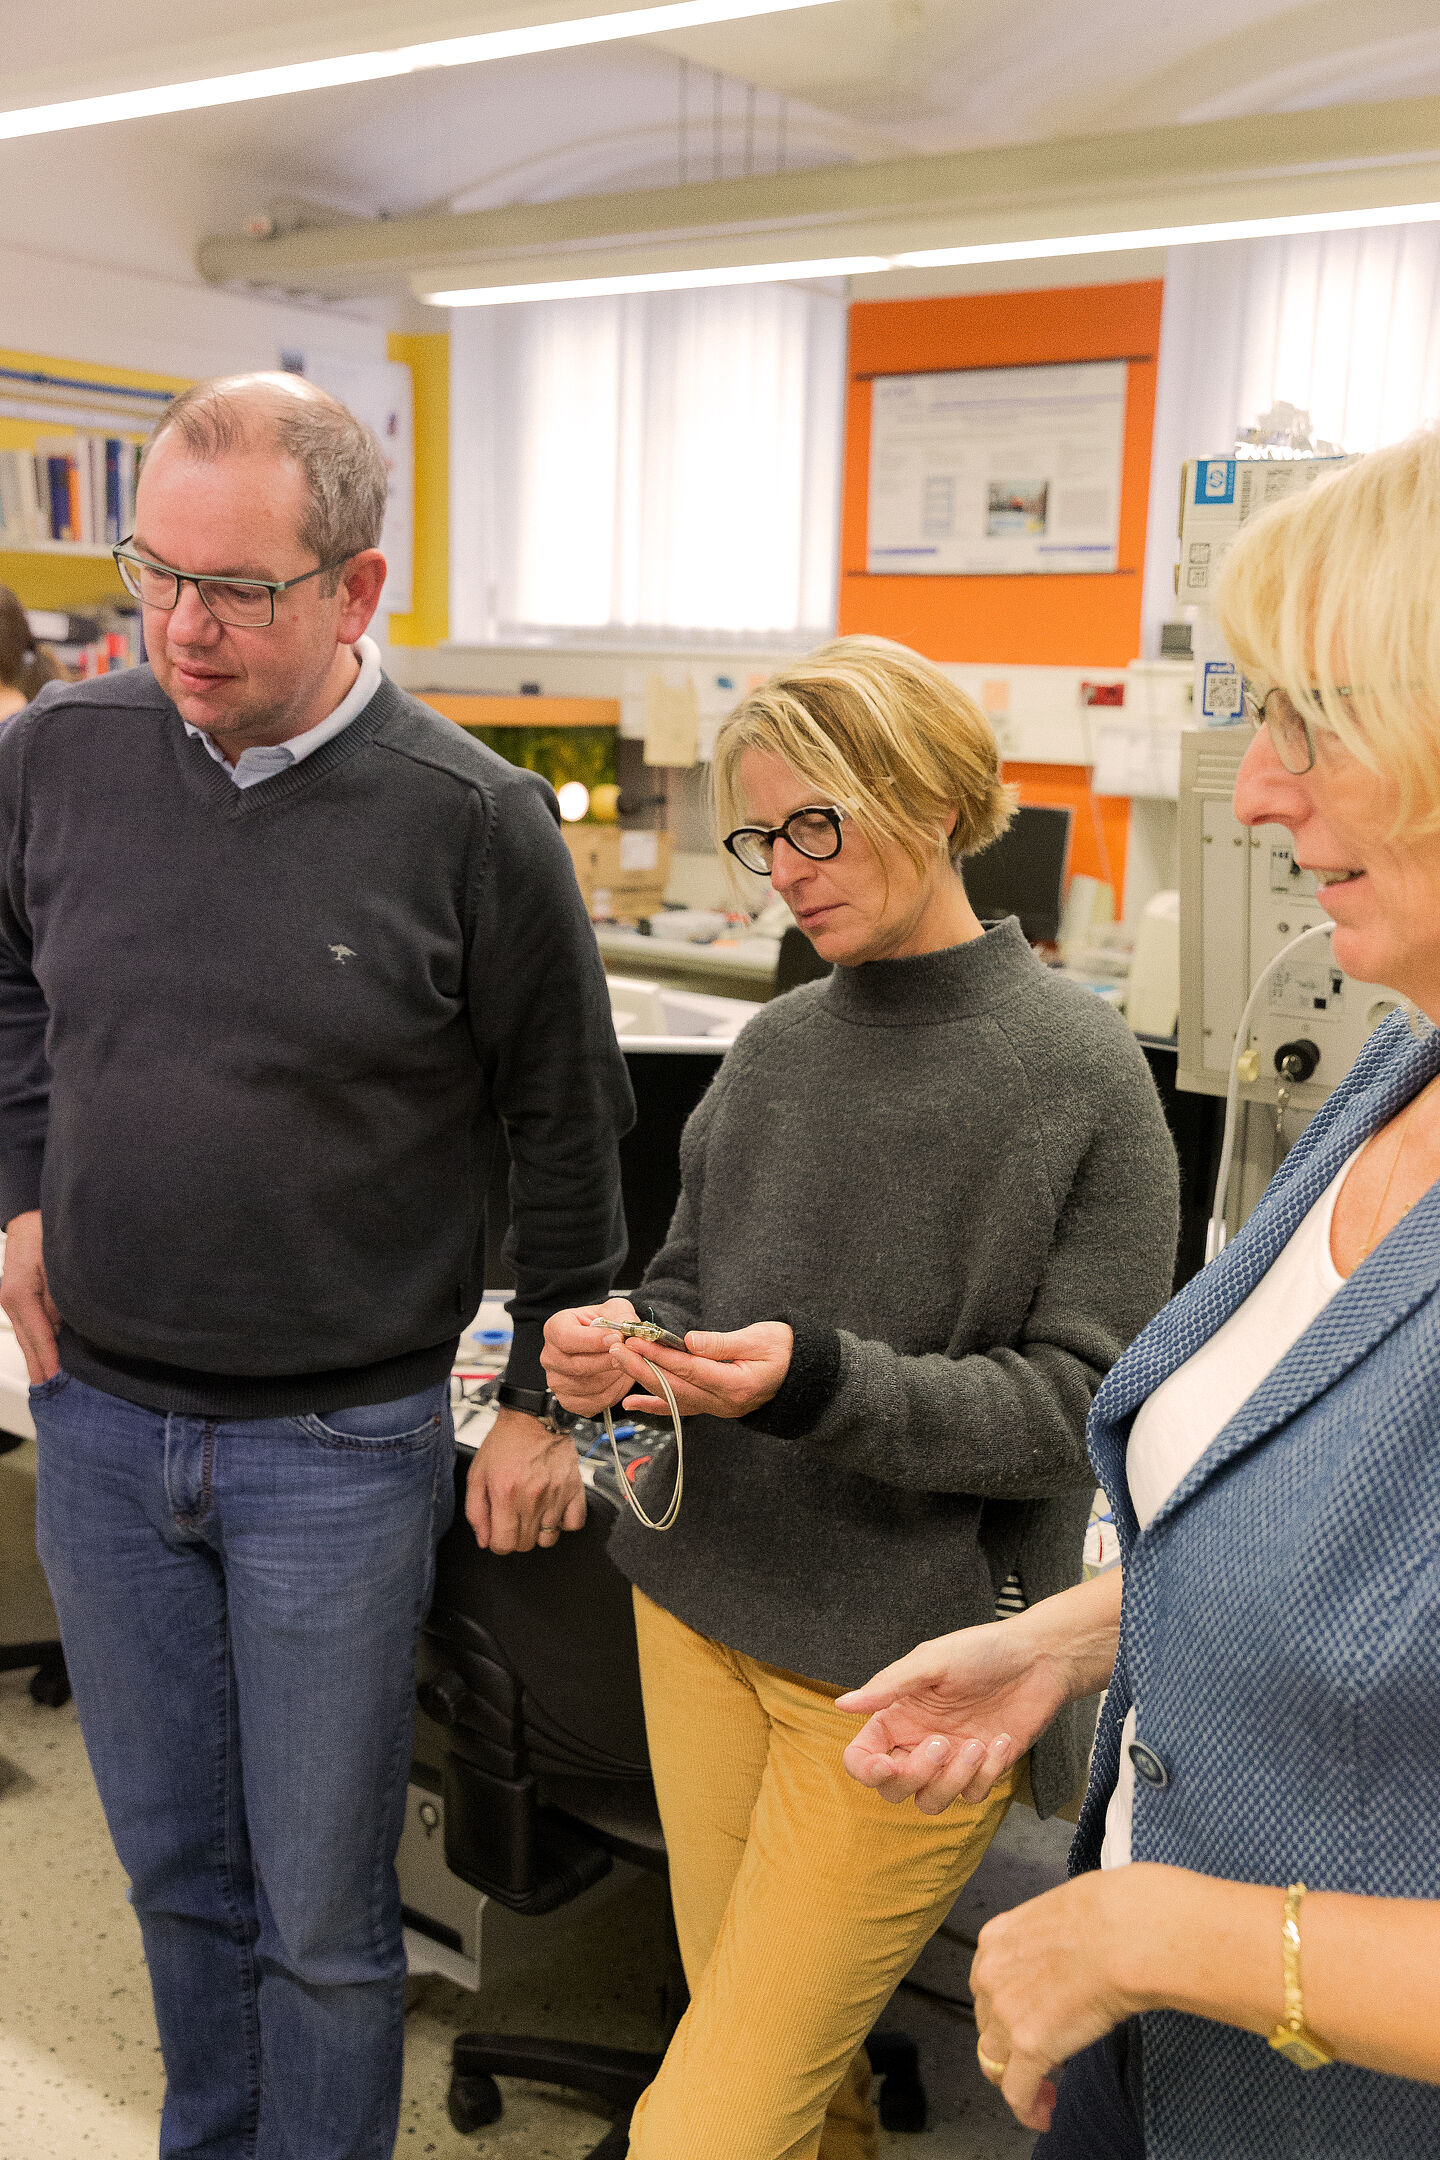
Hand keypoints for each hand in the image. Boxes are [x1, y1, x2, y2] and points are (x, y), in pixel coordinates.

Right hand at [0, 1210, 59, 1383]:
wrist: (29, 1215)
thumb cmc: (43, 1231)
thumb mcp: (58, 1262)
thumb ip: (61, 1295)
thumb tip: (66, 1324)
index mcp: (18, 1294)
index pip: (38, 1336)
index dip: (50, 1360)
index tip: (57, 1380)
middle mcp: (11, 1300)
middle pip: (29, 1342)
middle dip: (41, 1368)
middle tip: (54, 1393)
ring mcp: (12, 1300)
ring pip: (28, 1336)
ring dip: (39, 1358)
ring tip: (51, 1382)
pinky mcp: (18, 1297)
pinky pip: (30, 1326)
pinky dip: (38, 1343)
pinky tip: (47, 1356)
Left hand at [465, 1406, 585, 1553]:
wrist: (533, 1417)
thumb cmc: (504, 1443)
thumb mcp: (478, 1474)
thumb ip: (476, 1511)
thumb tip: (484, 1540)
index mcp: (504, 1494)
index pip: (503, 1545)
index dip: (497, 1543)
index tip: (498, 1533)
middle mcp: (532, 1498)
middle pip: (525, 1544)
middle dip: (515, 1537)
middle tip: (513, 1519)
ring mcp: (556, 1495)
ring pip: (548, 1539)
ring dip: (538, 1532)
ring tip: (533, 1514)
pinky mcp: (574, 1489)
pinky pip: (574, 1524)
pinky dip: (563, 1523)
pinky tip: (553, 1511)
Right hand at [542, 1297, 638, 1415]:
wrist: (606, 1347)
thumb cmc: (606, 1326)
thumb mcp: (615, 1310)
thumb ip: (620, 1316)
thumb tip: (622, 1333)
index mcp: (555, 1328)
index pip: (566, 1338)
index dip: (593, 1340)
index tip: (616, 1338)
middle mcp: (550, 1356)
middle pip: (577, 1365)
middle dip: (608, 1361)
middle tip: (628, 1355)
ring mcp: (556, 1381)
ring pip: (588, 1386)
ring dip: (613, 1377)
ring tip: (624, 1365)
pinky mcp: (568, 1401)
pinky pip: (593, 1403)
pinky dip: (612, 1393)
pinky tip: (617, 1379)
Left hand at [608, 1322, 793, 1420]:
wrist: (803, 1373)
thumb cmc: (785, 1349)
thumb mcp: (761, 1338)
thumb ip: (724, 1342)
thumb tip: (690, 1341)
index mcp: (739, 1384)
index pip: (691, 1370)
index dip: (661, 1356)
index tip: (636, 1340)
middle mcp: (726, 1403)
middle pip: (676, 1386)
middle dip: (643, 1367)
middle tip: (617, 1348)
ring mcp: (719, 1408)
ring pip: (674, 1397)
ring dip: (644, 1380)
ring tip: (619, 1362)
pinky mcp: (713, 1406)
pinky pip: (681, 1408)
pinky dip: (655, 1405)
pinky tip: (632, 1402)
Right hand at [836, 1617, 1070, 1811]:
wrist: (1039, 1659)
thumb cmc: (982, 1651)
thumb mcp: (932, 1661)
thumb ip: (888, 1686)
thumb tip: (841, 1704)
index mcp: (898, 1716)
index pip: (862, 1757)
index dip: (866, 1770)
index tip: (888, 1765)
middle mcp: (918, 1742)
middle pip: (893, 1789)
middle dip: (915, 1776)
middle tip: (942, 1743)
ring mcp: (950, 1760)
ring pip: (931, 1801)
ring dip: (953, 1780)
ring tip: (977, 1744)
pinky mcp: (982, 1769)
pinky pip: (972, 1794)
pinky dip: (987, 1773)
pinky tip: (1002, 1740)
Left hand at [970, 1867, 1159, 2132]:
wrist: (1125, 1933)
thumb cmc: (1112, 1915)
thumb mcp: (1061, 1914)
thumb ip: (1048, 1942)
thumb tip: (1067, 1958)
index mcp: (997, 1938)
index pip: (987, 1985)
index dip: (1005, 2009)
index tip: (1022, 2022)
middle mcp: (991, 1974)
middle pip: (987, 2024)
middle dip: (1008, 2045)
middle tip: (1036, 2061)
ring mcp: (1006, 2011)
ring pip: (996, 2061)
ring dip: (1017, 2080)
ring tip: (1043, 2095)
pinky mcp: (1030, 2046)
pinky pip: (1017, 2092)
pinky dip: (1028, 2109)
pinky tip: (1043, 2115)